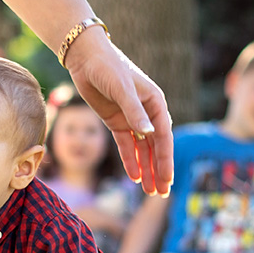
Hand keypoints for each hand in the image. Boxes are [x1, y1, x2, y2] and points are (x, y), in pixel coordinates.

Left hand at [63, 29, 173, 196]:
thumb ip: (134, 112)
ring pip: (142, 149)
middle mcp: (146, 112)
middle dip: (159, 170)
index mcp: (155, 103)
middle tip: (162, 193)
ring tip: (150, 191)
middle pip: (155, 147)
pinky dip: (130, 160)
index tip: (167, 180)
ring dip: (146, 169)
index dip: (165, 160)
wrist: (86, 58)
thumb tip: (149, 134)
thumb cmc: (108, 67)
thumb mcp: (122, 89)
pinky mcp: (116, 121)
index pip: (163, 137)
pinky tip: (134, 177)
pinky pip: (126, 145)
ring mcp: (131, 118)